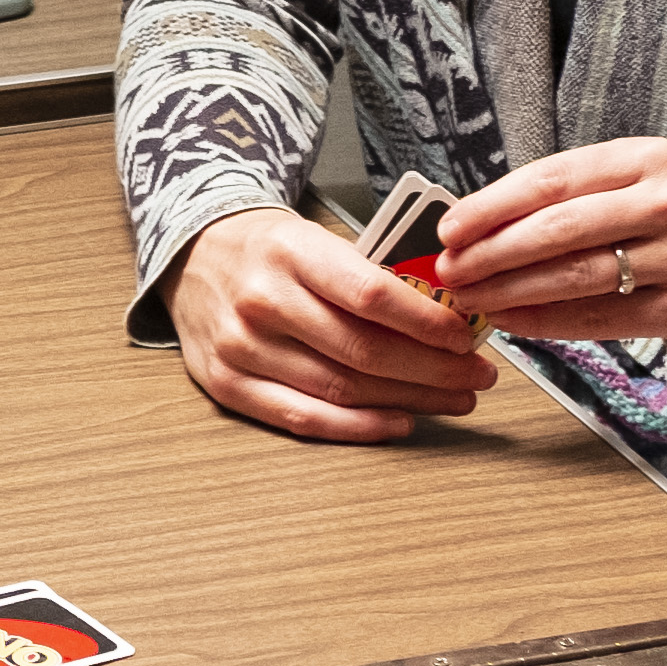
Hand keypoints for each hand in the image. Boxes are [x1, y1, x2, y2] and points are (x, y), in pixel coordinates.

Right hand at [167, 206, 495, 443]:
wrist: (192, 254)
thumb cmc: (266, 249)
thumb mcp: (316, 238)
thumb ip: (370, 275)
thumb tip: (444, 318)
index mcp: (289, 252)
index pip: (371, 294)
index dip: (427, 323)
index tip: (466, 337)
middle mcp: (261, 301)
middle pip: (363, 350)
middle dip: (433, 369)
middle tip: (475, 376)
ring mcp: (240, 347)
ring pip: (341, 389)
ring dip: (409, 400)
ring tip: (452, 398)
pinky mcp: (226, 384)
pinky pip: (303, 418)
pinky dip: (359, 427)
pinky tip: (399, 421)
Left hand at [432, 139, 666, 349]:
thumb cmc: (659, 217)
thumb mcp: (623, 184)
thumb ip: (559, 198)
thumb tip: (472, 227)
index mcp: (645, 158)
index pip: (552, 179)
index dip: (492, 206)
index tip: (449, 229)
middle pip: (560, 229)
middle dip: (493, 253)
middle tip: (450, 270)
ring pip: (577, 277)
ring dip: (511, 291)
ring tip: (471, 297)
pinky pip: (600, 318)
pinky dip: (546, 321)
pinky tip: (511, 319)